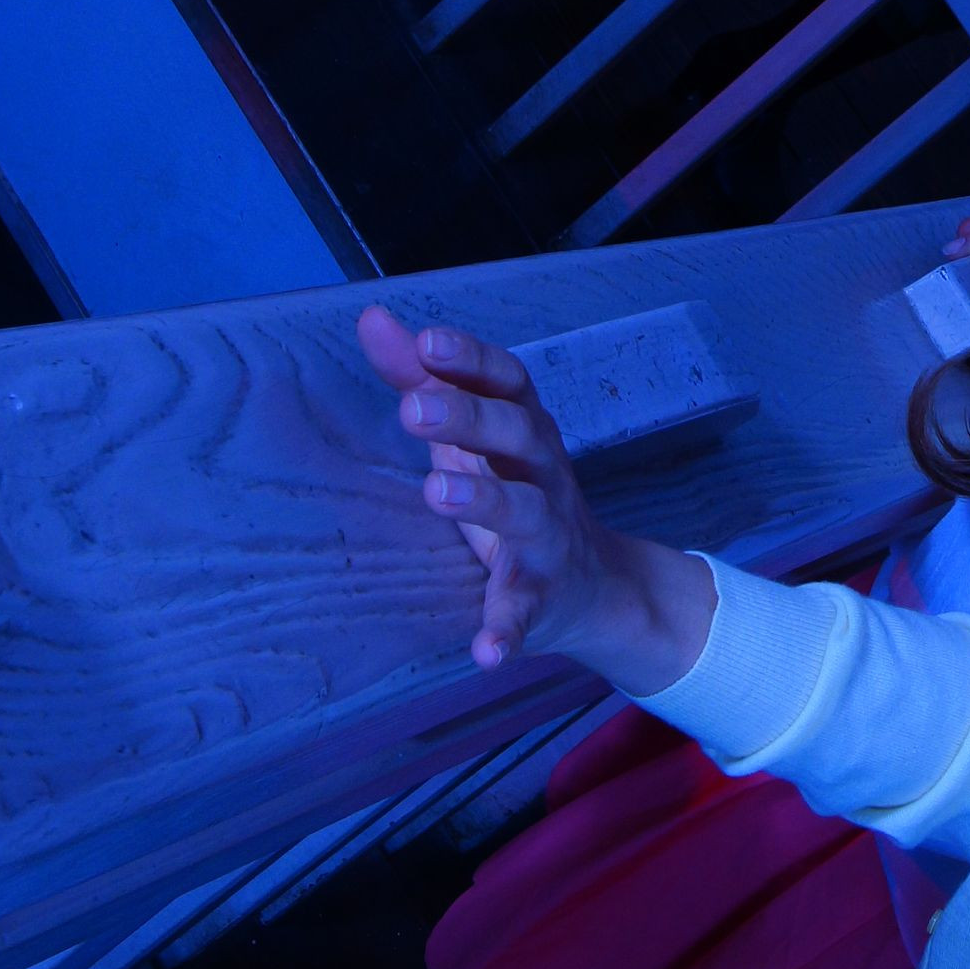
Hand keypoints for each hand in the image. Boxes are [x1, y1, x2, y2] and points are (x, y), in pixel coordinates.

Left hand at [358, 307, 712, 686]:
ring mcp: (548, 536)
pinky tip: (485, 650)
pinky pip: (528, 613)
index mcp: (525, 431)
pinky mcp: (544, 597)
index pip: (508, 381)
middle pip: (518, 434)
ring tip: (437, 492)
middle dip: (470, 417)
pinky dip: (508, 630)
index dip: (472, 359)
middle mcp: (544, 474)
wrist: (597, 587)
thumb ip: (424, 380)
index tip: (428, 341)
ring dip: (485, 500)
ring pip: (525, 512)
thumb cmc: (516, 494)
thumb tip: (372, 319)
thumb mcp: (473, 438)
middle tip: (414, 408)